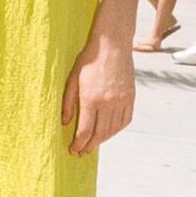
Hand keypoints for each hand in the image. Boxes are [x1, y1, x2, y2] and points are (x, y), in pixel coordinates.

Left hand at [61, 34, 134, 155]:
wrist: (113, 44)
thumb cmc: (90, 58)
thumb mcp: (73, 78)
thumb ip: (68, 102)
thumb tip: (65, 122)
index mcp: (91, 98)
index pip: (85, 131)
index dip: (78, 144)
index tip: (73, 150)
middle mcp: (108, 102)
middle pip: (99, 134)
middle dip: (89, 146)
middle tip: (82, 152)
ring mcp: (121, 100)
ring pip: (113, 130)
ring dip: (102, 140)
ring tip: (93, 143)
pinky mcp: (130, 97)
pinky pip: (125, 121)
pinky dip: (116, 130)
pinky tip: (109, 132)